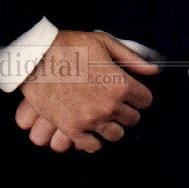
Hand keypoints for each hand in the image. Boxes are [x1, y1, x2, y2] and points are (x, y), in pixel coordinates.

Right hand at [18, 30, 158, 152]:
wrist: (36, 55)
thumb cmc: (68, 45)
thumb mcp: (103, 42)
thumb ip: (131, 57)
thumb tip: (153, 69)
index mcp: (119, 84)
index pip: (145, 100)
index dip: (138, 93)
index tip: (131, 90)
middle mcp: (109, 106)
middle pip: (132, 119)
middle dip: (126, 109)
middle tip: (114, 99)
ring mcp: (90, 120)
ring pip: (115, 135)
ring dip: (112, 125)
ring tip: (103, 113)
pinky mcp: (72, 129)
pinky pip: (92, 145)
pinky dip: (93, 139)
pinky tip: (90, 127)